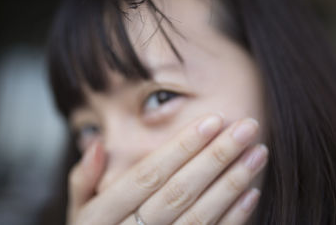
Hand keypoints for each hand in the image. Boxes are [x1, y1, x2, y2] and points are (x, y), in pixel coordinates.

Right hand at [67, 114, 267, 224]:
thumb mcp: (77, 212)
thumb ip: (83, 179)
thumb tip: (98, 144)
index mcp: (103, 216)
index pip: (149, 175)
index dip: (181, 148)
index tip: (212, 121)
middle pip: (179, 190)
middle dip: (216, 156)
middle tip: (247, 127)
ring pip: (199, 216)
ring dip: (232, 183)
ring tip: (257, 153)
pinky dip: (233, 219)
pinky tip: (252, 192)